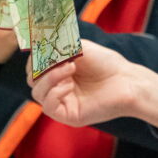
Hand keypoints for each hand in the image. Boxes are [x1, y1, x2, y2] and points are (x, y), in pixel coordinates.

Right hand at [28, 40, 157, 130]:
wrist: (126, 80)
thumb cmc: (105, 63)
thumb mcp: (77, 47)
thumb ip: (55, 45)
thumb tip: (33, 42)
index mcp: (58, 72)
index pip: (32, 67)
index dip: (35, 57)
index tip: (47, 46)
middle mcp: (57, 87)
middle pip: (31, 79)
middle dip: (42, 66)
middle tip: (61, 58)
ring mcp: (62, 102)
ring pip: (37, 92)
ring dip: (50, 77)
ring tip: (70, 68)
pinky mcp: (68, 115)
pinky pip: (48, 106)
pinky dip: (55, 92)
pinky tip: (69, 85)